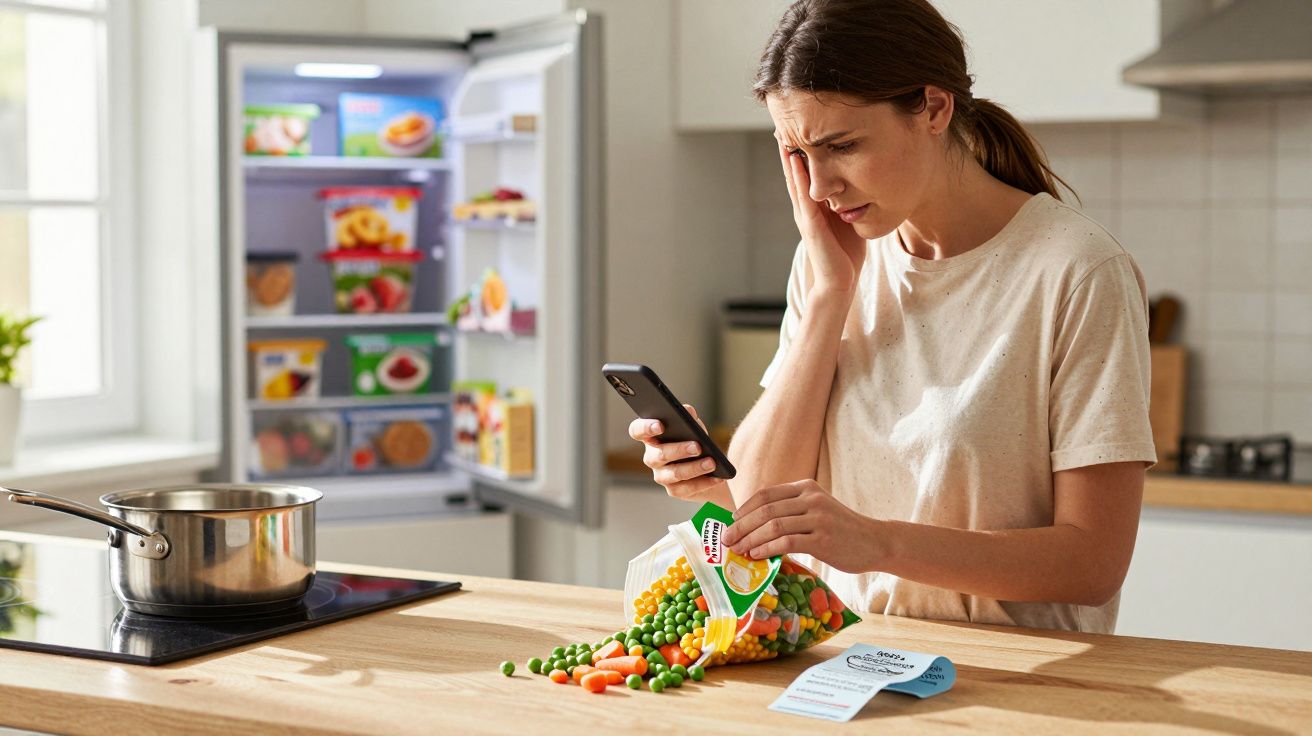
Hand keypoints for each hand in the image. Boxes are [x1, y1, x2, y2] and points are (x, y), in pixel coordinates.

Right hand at [628, 404, 725, 500]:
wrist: (710, 468)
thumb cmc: (696, 441)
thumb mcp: (694, 426)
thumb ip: (688, 417)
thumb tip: (687, 411)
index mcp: (651, 437)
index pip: (637, 431)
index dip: (645, 428)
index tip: (660, 426)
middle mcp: (652, 457)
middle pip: (659, 455)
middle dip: (679, 450)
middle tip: (697, 446)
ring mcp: (661, 475)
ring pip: (674, 474)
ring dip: (694, 468)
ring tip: (711, 463)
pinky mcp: (674, 490)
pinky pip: (687, 488)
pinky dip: (703, 482)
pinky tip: (716, 478)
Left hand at [722, 480, 877, 572]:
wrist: (875, 542)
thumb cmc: (841, 530)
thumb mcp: (816, 511)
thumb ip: (791, 512)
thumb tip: (753, 527)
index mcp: (806, 487)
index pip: (766, 494)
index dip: (744, 508)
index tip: (731, 522)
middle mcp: (811, 498)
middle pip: (765, 510)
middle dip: (741, 526)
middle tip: (727, 540)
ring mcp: (818, 517)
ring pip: (773, 525)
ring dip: (750, 539)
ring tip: (739, 551)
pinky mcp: (823, 538)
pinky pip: (787, 542)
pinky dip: (767, 548)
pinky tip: (757, 556)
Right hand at [777, 141, 866, 293]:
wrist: (840, 282)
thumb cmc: (846, 254)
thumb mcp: (849, 219)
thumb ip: (850, 202)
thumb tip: (861, 183)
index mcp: (815, 207)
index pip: (805, 175)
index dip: (800, 154)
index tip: (798, 130)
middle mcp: (805, 209)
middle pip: (794, 174)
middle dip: (788, 150)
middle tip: (781, 125)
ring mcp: (805, 216)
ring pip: (794, 181)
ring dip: (788, 159)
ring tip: (782, 136)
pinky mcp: (810, 225)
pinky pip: (803, 195)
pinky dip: (798, 177)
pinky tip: (796, 160)